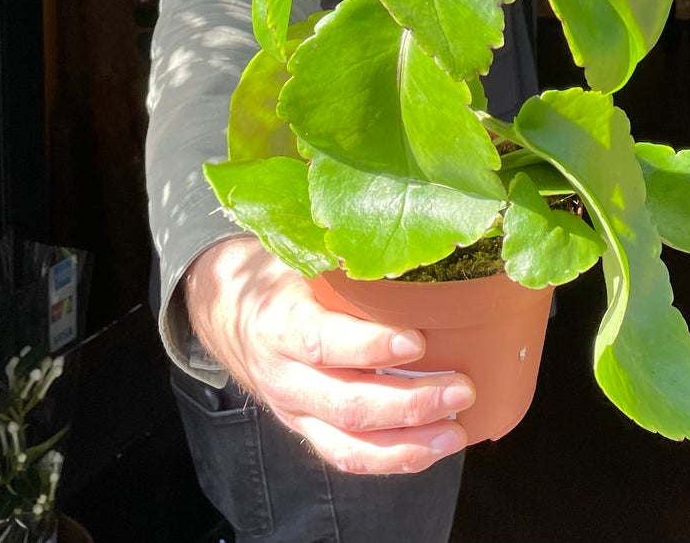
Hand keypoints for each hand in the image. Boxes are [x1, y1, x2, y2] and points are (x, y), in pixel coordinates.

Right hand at [184, 237, 472, 474]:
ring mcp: (296, 411)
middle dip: (410, 403)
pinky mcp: (308, 431)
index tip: (419, 341)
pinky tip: (435, 447)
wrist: (227, 314)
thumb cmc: (281, 275)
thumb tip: (407, 229)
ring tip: (457, 430)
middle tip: (462, 387)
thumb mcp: (299, 255)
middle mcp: (284, 376)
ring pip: (350, 443)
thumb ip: (340, 256)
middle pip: (347, 404)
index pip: (323, 343)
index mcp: (279, 323)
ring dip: (409, 444)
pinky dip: (395, 459)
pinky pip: (349, 457)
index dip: (371, 347)